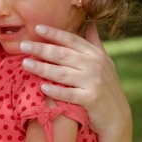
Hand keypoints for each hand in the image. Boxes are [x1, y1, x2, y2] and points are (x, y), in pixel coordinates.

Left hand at [20, 23, 130, 137]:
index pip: (71, 40)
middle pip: (63, 54)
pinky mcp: (91, 99)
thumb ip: (95, 43)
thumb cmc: (107, 86)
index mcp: (95, 54)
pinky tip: (42, 87)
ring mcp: (93, 82)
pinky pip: (69, 94)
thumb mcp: (105, 62)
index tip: (37, 28)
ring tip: (25, 64)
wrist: (117, 116)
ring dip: (42, 68)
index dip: (54, 33)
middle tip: (23, 46)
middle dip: (41, 49)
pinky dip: (55, 91)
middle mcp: (94, 65)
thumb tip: (90, 24)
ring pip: (62, 73)